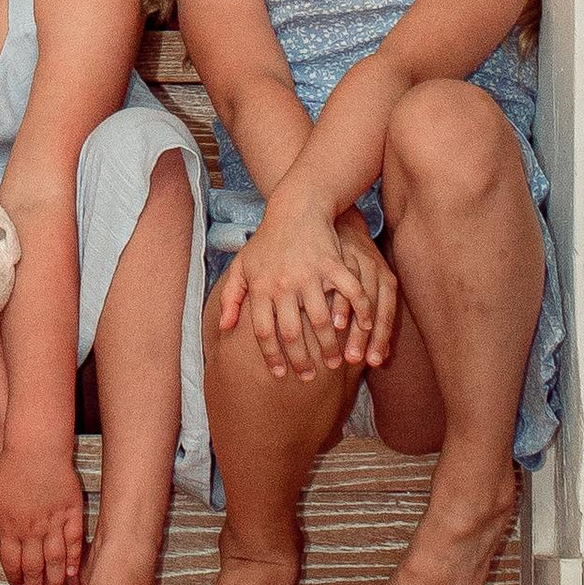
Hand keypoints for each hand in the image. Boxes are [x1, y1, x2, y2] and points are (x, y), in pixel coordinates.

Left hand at [0, 436, 85, 584]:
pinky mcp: (72, 512)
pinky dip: (74, 559)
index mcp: (9, 526)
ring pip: (55, 561)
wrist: (36, 447)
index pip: (11, 561)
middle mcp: (31, 529)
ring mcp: (53, 522)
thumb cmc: (9, 467)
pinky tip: (73, 574)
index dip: (14, 577)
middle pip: (34, 567)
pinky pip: (75, 542)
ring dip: (55, 583)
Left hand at [220, 194, 386, 381]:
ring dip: (330, 345)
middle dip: (302, 359)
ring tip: (335, 362)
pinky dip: (356, 313)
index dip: (272, 356)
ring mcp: (309, 274)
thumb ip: (231, 296)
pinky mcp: (332, 264)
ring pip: (321, 320)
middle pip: (292, 332)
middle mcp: (283, 283)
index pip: (263, 331)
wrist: (295, 207)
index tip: (281, 375)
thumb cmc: (267, 240)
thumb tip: (225, 326)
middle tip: (310, 377)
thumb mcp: (242, 265)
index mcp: (261, 287)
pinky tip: (358, 329)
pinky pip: (348, 294)